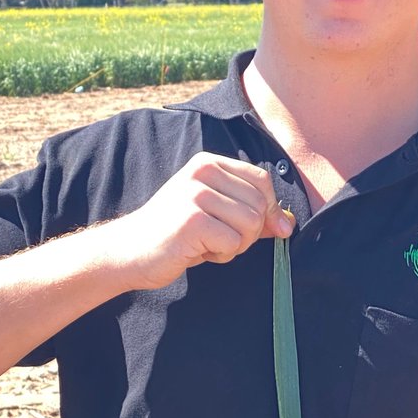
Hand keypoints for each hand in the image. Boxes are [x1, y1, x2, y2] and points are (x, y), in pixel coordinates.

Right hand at [103, 152, 293, 290]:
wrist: (129, 251)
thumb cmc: (177, 235)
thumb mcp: (217, 215)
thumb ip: (254, 214)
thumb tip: (288, 224)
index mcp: (208, 163)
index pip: (262, 180)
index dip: (268, 208)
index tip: (255, 228)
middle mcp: (202, 172)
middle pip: (260, 203)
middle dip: (249, 232)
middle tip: (220, 239)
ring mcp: (195, 194)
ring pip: (251, 223)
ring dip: (237, 245)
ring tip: (208, 245)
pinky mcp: (192, 220)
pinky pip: (233, 242)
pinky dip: (222, 255)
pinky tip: (198, 252)